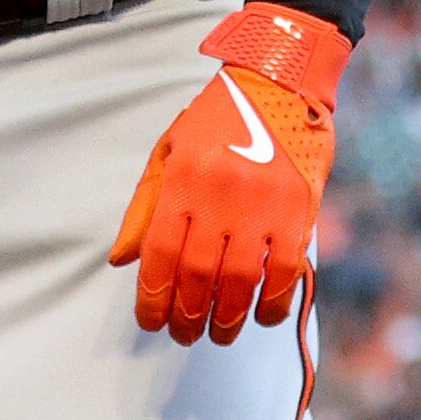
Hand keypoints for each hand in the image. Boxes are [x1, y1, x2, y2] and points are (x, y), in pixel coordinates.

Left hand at [107, 2, 347, 345]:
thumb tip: (121, 259)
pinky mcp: (300, 210)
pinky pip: (288, 270)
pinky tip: (264, 317)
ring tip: (217, 335)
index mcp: (182, 180)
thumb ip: (144, 208)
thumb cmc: (215, 120)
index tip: (150, 320)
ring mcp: (262, 205)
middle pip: (198, 273)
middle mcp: (219, 195)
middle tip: (183, 336)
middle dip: (188, 314)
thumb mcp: (167, 152)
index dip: (153, 295)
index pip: (160, 253)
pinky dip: (276, 301)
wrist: (277, 83)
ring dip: (228, 316)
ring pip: (241, 279)